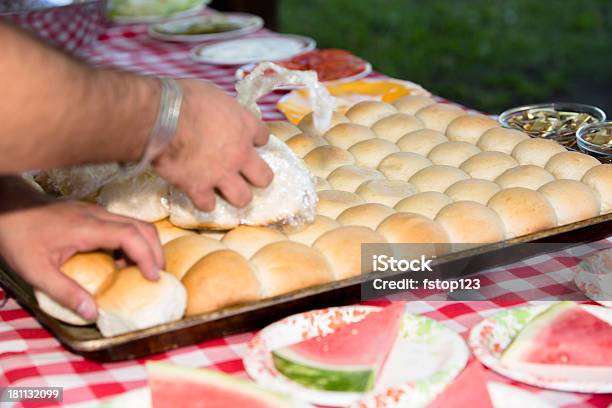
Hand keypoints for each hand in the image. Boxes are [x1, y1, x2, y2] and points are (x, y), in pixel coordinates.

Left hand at [0, 200, 163, 319]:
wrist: (6, 207)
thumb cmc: (18, 237)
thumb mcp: (35, 271)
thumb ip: (64, 292)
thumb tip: (93, 312)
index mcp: (87, 227)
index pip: (131, 235)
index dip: (147, 256)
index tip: (152, 277)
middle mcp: (98, 215)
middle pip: (142, 227)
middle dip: (156, 251)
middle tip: (156, 276)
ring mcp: (96, 211)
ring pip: (136, 223)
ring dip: (146, 246)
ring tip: (142, 271)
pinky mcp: (93, 213)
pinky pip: (123, 224)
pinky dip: (132, 242)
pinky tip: (121, 261)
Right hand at [153, 79, 272, 210]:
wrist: (161, 117)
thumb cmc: (184, 98)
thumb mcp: (213, 95)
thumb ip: (222, 110)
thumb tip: (218, 114)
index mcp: (245, 126)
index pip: (264, 137)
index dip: (256, 140)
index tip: (248, 140)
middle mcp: (239, 154)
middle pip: (264, 177)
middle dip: (258, 178)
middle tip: (246, 174)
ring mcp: (221, 174)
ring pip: (242, 198)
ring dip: (235, 195)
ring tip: (226, 190)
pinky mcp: (198, 187)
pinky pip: (207, 205)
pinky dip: (203, 201)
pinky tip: (199, 195)